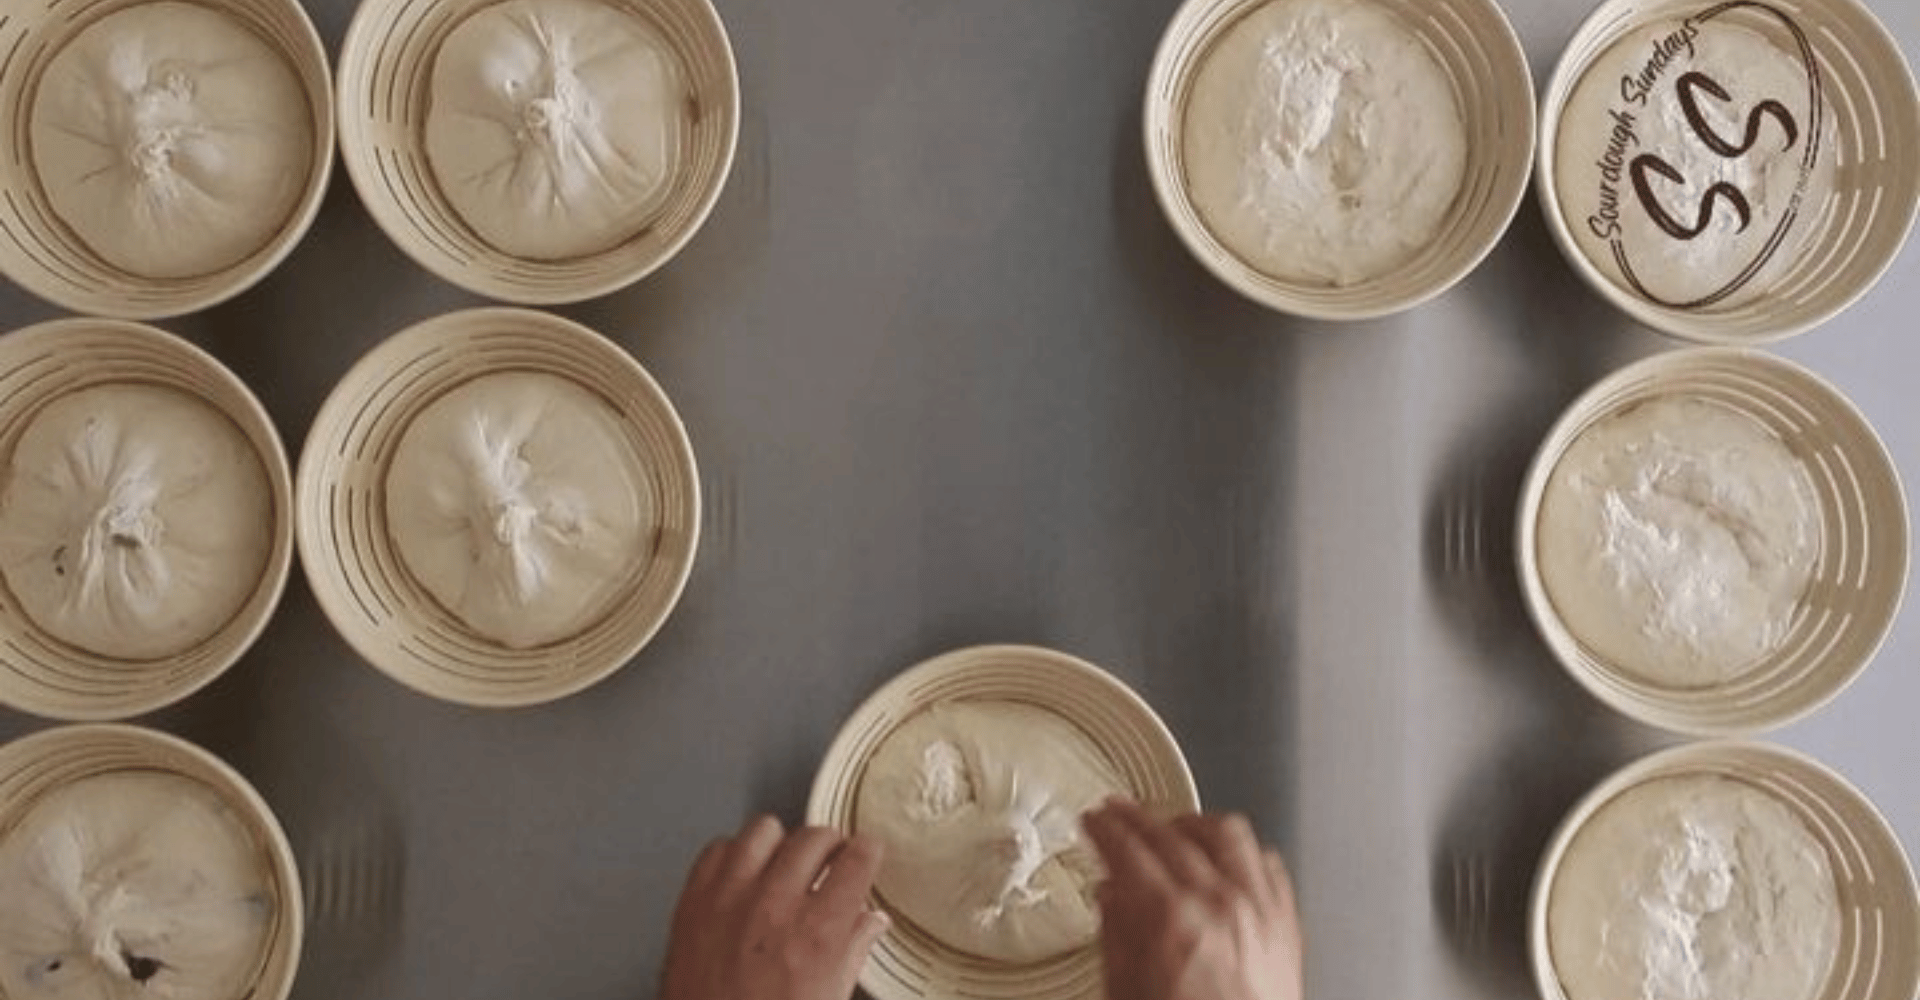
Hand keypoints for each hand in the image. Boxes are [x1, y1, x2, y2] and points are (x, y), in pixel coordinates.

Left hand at [660, 815, 889, 999]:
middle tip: (830, 859)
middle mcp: (774, 907)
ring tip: (785, 861)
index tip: (866, 852)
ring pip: (764, 830)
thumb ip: (854, 951)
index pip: (857, 860)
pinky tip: (744, 874)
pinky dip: (734, 856)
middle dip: (830, 845)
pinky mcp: (692, 903)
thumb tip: (869, 922)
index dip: (867, 851)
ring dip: (781, 843)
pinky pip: (717, 850)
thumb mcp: (831, 998)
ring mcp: (729, 900)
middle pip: (814, 837)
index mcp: (817, 934)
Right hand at [1082, 800, 1302, 999]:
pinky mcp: (1286, 924)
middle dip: (1137, 817)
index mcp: (1170, 919)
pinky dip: (1243, 853)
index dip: (1105, 827)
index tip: (1094, 820)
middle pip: (1170, 833)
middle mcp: (1219, 903)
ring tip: (1174, 827)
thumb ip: (1116, 934)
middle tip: (1119, 815)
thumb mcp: (1125, 991)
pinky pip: (1268, 865)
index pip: (1128, 848)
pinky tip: (1229, 858)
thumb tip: (1110, 894)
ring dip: (1193, 824)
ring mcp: (1259, 910)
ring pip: (1228, 834)